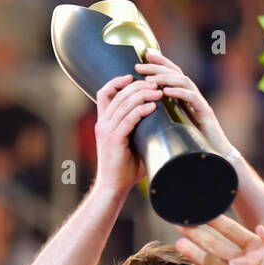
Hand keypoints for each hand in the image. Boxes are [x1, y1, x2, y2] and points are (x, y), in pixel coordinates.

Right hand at [93, 74, 162, 192]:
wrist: (113, 187)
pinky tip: (153, 107)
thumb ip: (140, 129)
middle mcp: (102, 123)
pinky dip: (141, 110)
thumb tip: (161, 119)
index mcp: (103, 122)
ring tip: (159, 92)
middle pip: (119, 93)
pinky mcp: (113, 139)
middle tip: (156, 83)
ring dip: (143, 94)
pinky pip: (128, 118)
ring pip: (124, 103)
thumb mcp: (131, 143)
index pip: (104, 93)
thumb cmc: (125, 168)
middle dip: (139, 85)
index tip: (134, 77)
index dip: (117, 81)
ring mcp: (106, 131)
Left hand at [134, 49, 231, 156]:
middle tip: (140, 64)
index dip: (158, 63)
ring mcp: (199, 104)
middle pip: (176, 73)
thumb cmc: (188, 147)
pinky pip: (192, 98)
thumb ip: (160, 117)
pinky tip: (166, 92)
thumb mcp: (170, 128)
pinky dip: (179, 93)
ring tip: (149, 79)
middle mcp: (192, 97)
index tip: (142, 57)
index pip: (171, 74)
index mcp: (183, 99)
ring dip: (165, 78)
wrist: (210, 160)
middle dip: (158, 67)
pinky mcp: (206, 113)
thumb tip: (138, 112)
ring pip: (184, 82)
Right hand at [175, 215, 263, 264]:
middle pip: (216, 244)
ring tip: (180, 242)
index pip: (232, 231)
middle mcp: (243, 260)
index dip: (216, 222)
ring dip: (195, 253)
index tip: (200, 212)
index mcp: (256, 247)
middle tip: (180, 223)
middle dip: (198, 234)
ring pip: (211, 263)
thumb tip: (260, 228)